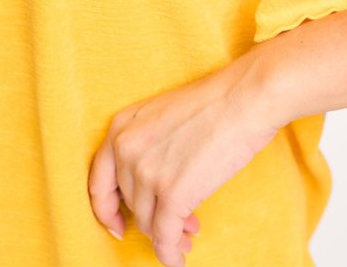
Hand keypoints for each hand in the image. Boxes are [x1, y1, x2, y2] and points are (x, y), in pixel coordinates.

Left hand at [87, 61, 279, 266]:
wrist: (247, 97)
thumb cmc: (216, 101)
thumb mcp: (165, 115)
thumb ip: (148, 146)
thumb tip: (151, 190)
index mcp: (122, 127)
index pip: (99, 181)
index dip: (106, 210)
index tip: (118, 225)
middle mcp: (127, 149)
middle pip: (131, 203)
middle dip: (153, 218)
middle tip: (177, 223)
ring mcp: (148, 172)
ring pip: (148, 222)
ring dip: (168, 234)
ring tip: (188, 233)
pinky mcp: (173, 194)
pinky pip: (164, 237)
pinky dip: (170, 254)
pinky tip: (178, 258)